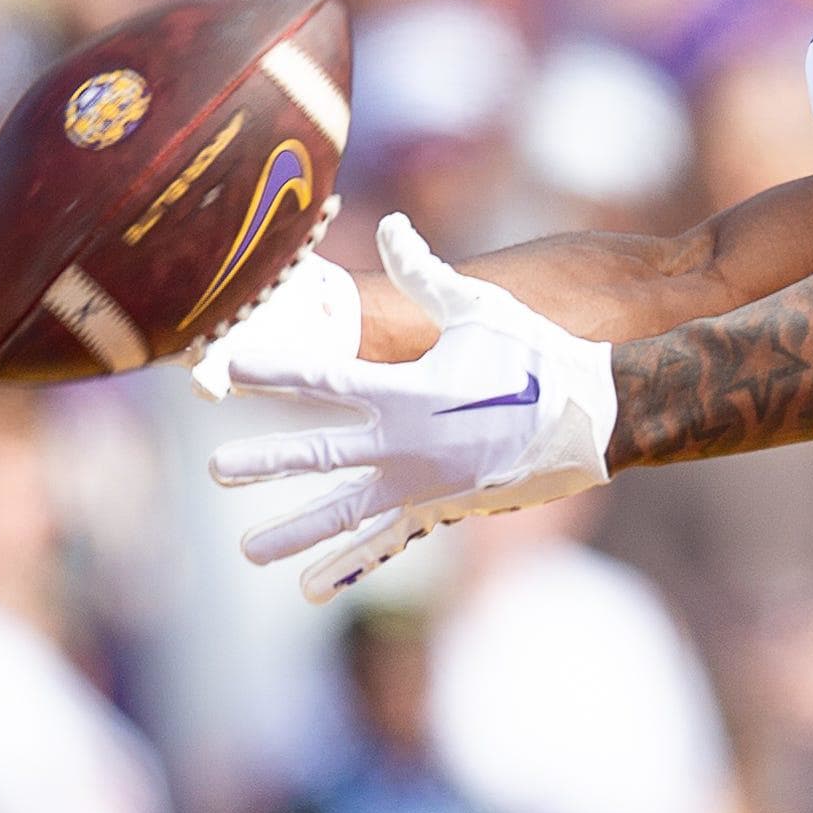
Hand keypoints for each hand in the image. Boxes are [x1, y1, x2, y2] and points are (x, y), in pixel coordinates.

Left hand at [208, 213, 615, 601]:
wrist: (596, 417)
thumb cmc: (539, 353)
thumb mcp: (481, 308)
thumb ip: (426, 274)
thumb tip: (392, 223)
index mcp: (409, 389)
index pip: (323, 379)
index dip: (272, 373)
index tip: (226, 371)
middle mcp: (407, 443)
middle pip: (319, 454)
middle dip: (264, 462)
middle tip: (216, 470)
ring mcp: (423, 485)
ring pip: (345, 513)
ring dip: (295, 532)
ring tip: (249, 551)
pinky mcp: (443, 511)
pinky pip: (386, 543)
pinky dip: (348, 566)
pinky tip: (312, 588)